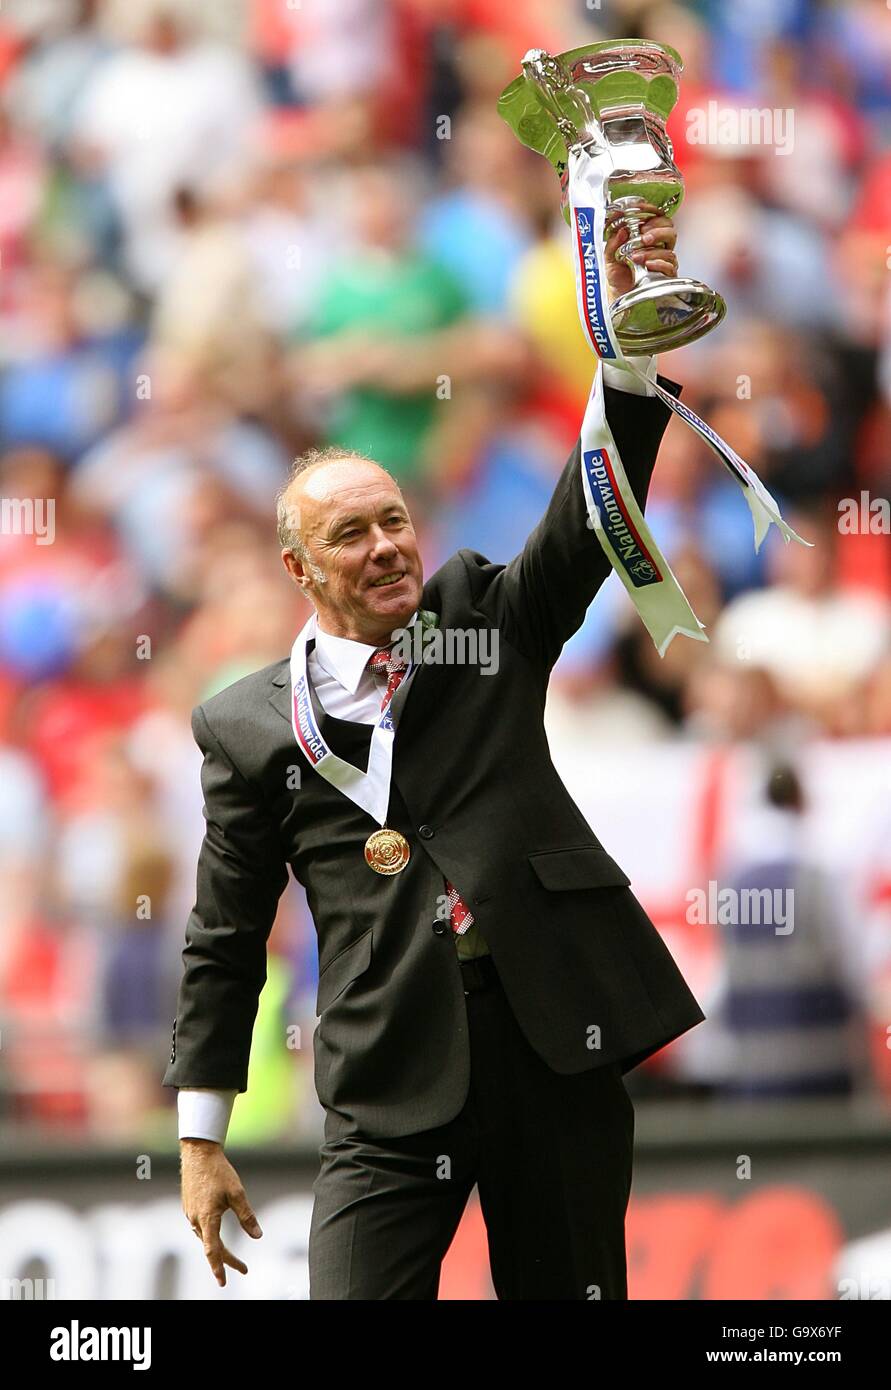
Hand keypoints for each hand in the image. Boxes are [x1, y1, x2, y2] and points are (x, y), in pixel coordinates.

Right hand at [181, 1138, 261, 1286]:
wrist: (198, 1153)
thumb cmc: (219, 1171)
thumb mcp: (237, 1193)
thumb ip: (247, 1216)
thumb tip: (258, 1236)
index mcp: (207, 1218)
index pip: (213, 1250)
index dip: (219, 1267)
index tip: (223, 1282)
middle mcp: (196, 1219)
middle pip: (211, 1247)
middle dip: (227, 1260)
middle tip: (243, 1269)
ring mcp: (191, 1214)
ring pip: (205, 1237)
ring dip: (218, 1248)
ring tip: (232, 1257)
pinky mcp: (189, 1207)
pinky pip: (200, 1227)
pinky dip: (210, 1235)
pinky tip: (216, 1234)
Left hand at [605, 203, 677, 299]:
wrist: (620, 294)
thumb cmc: (618, 275)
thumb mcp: (609, 257)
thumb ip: (612, 244)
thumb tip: (621, 231)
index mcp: (646, 236)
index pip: (657, 218)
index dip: (653, 212)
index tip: (644, 210)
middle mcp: (658, 246)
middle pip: (669, 229)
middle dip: (657, 230)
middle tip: (644, 236)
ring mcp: (663, 260)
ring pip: (669, 248)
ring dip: (652, 250)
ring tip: (637, 256)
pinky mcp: (666, 274)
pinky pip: (669, 266)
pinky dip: (658, 264)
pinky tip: (648, 265)